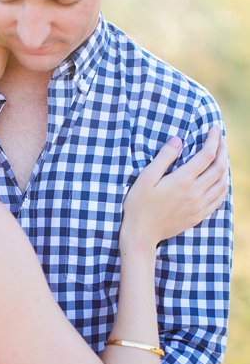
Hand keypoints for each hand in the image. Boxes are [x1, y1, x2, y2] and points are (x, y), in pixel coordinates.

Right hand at [122, 126, 227, 249]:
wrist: (141, 234)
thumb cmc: (138, 205)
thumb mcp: (145, 178)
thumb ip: (163, 158)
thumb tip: (178, 140)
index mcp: (182, 181)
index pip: (207, 155)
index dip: (213, 140)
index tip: (214, 129)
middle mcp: (195, 193)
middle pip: (219, 167)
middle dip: (223, 150)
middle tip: (221, 139)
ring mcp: (199, 206)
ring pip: (223, 183)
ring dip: (225, 167)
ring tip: (221, 158)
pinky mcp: (198, 216)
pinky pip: (219, 199)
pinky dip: (223, 186)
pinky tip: (219, 181)